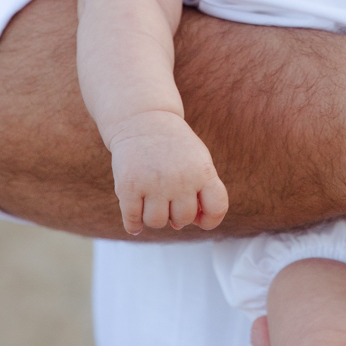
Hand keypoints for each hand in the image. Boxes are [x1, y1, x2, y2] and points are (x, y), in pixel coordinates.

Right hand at [108, 112, 228, 235]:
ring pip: (157, 222)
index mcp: (203, 171)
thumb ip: (197, 193)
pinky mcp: (129, 185)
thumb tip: (177, 227)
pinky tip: (135, 220)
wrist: (143, 119)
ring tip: (151, 202)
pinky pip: (133, 220)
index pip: (217, 208)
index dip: (210, 220)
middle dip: (176, 214)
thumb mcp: (196, 162)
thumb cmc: (173, 146)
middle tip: (167, 198)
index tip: (199, 219)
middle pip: (183, 219)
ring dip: (153, 217)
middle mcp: (181, 179)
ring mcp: (154, 183)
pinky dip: (133, 224)